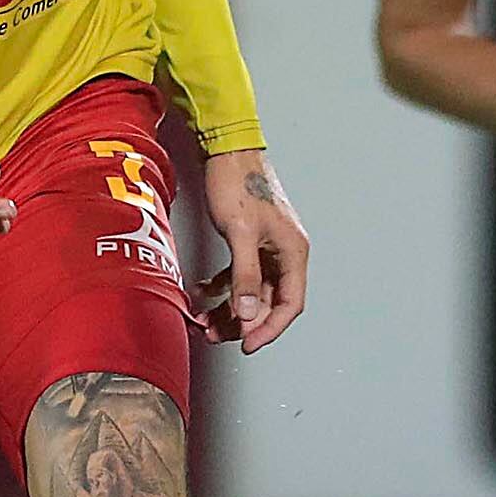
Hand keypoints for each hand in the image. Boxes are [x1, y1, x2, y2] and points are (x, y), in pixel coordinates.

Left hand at [199, 148, 308, 352]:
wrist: (228, 150)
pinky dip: (221, 288)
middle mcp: (284, 254)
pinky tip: (202, 293)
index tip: (247, 345)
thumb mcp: (240, 233)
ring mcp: (267, 248)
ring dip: (229, 309)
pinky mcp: (249, 242)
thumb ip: (245, 275)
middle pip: (268, 302)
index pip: (289, 304)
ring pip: (250, 291)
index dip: (269, 329)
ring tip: (204, 322)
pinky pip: (239, 275)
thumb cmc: (237, 184)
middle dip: (242, 322)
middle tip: (215, 335)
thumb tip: (246, 314)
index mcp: (293, 252)